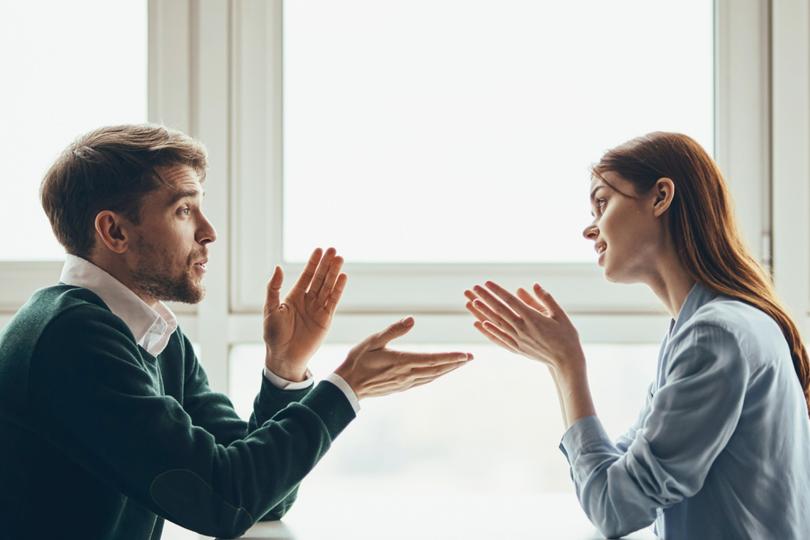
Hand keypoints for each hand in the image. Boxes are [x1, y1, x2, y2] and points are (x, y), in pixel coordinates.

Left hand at [264, 247, 346, 380]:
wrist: (284, 356)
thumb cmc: (274, 335)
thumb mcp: (270, 309)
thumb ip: (273, 288)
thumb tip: (278, 268)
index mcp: (294, 297)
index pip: (306, 276)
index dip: (313, 263)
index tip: (319, 250)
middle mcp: (307, 301)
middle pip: (319, 278)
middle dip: (326, 264)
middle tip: (334, 250)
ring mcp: (318, 309)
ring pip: (328, 287)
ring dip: (334, 273)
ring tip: (340, 259)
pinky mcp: (326, 319)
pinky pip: (333, 301)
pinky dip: (338, 289)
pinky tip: (343, 277)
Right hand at [334, 317, 472, 398]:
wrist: (347, 386)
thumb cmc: (358, 360)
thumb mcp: (373, 340)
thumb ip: (393, 330)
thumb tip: (412, 320)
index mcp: (402, 361)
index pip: (433, 359)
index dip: (451, 357)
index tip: (465, 355)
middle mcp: (407, 374)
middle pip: (437, 369)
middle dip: (455, 363)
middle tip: (471, 358)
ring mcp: (405, 382)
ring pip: (432, 376)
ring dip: (448, 370)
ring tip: (460, 364)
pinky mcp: (401, 387)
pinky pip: (424, 381)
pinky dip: (435, 375)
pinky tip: (439, 373)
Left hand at [463, 281, 584, 375]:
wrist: (566, 361)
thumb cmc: (566, 336)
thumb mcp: (559, 314)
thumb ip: (546, 299)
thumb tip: (535, 285)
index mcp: (532, 318)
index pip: (510, 301)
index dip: (497, 291)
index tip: (486, 283)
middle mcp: (522, 328)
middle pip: (499, 310)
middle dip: (485, 298)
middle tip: (473, 288)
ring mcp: (518, 339)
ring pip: (497, 323)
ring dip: (483, 312)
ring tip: (471, 302)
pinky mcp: (517, 348)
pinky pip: (499, 338)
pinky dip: (489, 331)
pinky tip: (480, 324)